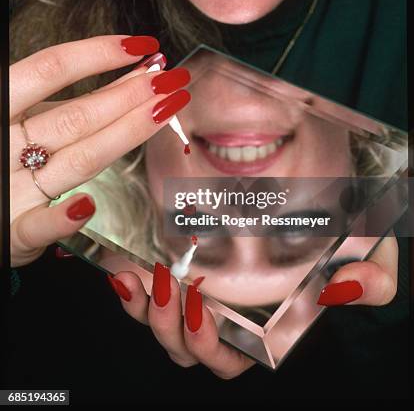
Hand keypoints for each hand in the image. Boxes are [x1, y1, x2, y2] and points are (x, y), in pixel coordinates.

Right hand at [10, 35, 190, 266]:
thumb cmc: (10, 152)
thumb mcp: (33, 115)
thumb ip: (78, 98)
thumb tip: (139, 69)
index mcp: (4, 105)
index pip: (52, 69)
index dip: (98, 54)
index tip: (143, 46)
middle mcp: (7, 144)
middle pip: (76, 115)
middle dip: (130, 94)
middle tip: (171, 79)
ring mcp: (10, 188)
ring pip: (77, 160)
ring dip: (127, 134)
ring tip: (168, 109)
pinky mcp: (13, 230)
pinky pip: (37, 226)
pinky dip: (62, 217)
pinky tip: (88, 205)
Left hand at [102, 235, 397, 379]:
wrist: (316, 169)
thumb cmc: (338, 213)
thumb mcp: (365, 242)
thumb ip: (374, 276)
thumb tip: (343, 291)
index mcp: (263, 318)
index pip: (233, 355)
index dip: (214, 348)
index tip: (206, 315)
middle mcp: (226, 305)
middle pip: (186, 346)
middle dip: (175, 331)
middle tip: (178, 292)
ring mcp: (197, 280)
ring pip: (159, 321)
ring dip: (148, 309)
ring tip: (149, 278)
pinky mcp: (176, 251)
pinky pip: (142, 287)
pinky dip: (129, 286)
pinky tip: (125, 269)